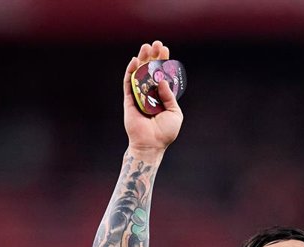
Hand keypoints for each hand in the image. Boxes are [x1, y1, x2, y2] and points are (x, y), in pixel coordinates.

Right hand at [123, 41, 183, 155]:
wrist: (151, 145)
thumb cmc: (165, 132)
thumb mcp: (174, 113)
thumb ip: (169, 96)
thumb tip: (162, 80)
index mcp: (162, 97)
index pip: (162, 75)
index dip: (163, 62)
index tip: (165, 49)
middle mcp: (150, 94)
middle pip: (150, 70)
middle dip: (153, 56)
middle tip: (155, 43)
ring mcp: (139, 96)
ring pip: (139, 73)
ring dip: (142, 59)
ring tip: (145, 46)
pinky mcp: (129, 100)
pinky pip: (129, 83)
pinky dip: (131, 71)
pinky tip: (135, 61)